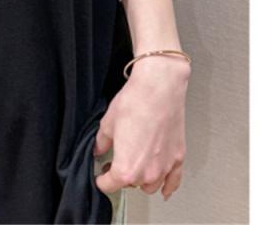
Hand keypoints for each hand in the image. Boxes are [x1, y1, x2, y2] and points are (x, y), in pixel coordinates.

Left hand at [93, 55, 190, 200]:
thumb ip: (101, 142)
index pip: (109, 185)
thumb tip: (99, 149)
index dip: (102, 179)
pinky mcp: (178, 158)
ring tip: (136, 165)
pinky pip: (173, 182)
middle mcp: (147, 173)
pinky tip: (163, 188)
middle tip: (116, 162)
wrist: (158, 89)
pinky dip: (167, 186)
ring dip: (142, 179)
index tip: (100, 175)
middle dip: (122, 174)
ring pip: (150, 185)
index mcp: (126, 168)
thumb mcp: (108, 123)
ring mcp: (165, 167)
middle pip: (130, 184)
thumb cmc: (134, 103)